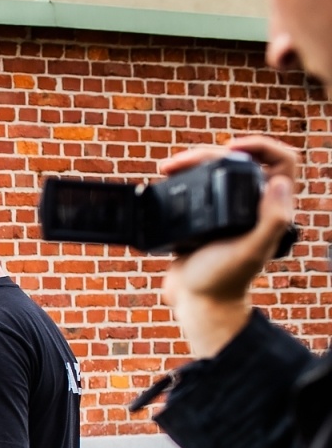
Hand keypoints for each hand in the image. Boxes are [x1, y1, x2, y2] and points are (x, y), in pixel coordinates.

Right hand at [159, 136, 298, 358]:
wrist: (196, 302)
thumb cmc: (223, 280)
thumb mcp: (250, 251)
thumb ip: (272, 220)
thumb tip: (278, 181)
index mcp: (269, 209)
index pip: (280, 161)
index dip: (260, 145)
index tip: (230, 148)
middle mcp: (251, 206)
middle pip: (238, 160)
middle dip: (208, 153)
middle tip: (180, 161)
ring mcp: (226, 211)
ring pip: (214, 171)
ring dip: (192, 162)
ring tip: (168, 168)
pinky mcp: (203, 218)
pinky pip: (196, 188)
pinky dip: (181, 179)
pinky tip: (166, 181)